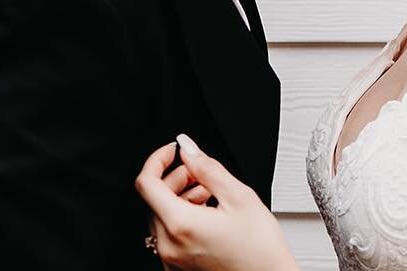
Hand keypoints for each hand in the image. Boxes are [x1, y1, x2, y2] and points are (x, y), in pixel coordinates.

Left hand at [135, 134, 298, 270]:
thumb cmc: (260, 249)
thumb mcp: (239, 196)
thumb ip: (207, 167)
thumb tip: (187, 147)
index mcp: (180, 225)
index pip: (146, 183)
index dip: (157, 160)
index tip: (173, 150)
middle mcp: (169, 246)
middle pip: (154, 199)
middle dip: (174, 178)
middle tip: (200, 172)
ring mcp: (171, 260)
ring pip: (160, 216)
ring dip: (179, 197)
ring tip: (209, 193)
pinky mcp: (178, 268)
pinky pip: (168, 236)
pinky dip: (180, 218)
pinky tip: (205, 213)